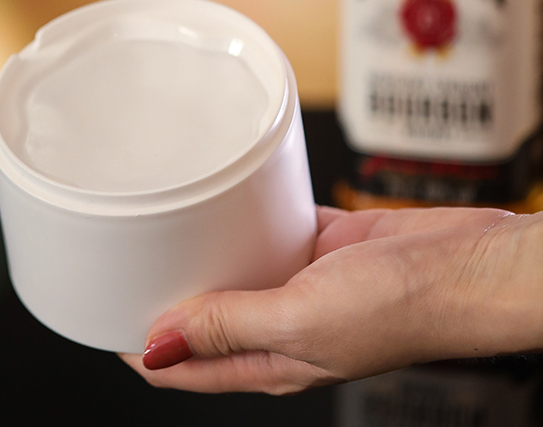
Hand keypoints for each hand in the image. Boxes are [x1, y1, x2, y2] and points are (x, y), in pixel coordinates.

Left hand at [121, 205, 542, 394]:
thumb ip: (230, 326)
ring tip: (161, 225)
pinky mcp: (316, 246)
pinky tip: (223, 201)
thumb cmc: (401, 305)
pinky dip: (240, 222)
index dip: (139, 345)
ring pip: (231, 272)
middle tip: (123, 258)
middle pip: (202, 317)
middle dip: (162, 296)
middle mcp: (277, 327)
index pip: (184, 365)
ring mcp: (297, 285)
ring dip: (199, 256)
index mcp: (270, 362)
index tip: (101, 312)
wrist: (466, 265)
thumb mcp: (302, 320)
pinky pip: (265, 234)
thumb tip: (159, 339)